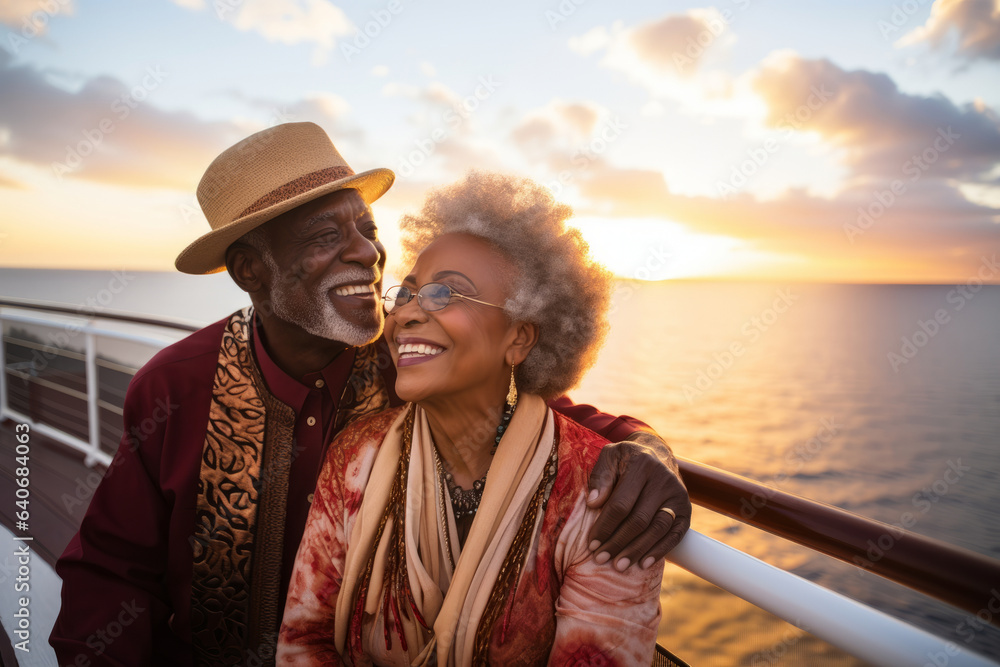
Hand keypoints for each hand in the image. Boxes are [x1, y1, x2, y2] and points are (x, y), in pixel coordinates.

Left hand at [586, 431, 690, 570]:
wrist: (656, 453)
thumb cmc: (626, 459)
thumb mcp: (610, 457)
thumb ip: (600, 477)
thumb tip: (594, 502)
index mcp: (641, 464)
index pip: (621, 504)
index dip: (605, 527)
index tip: (592, 544)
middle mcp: (663, 479)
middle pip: (639, 519)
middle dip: (618, 542)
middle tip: (601, 558)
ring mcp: (677, 494)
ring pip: (658, 529)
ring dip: (637, 550)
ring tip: (619, 565)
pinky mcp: (686, 508)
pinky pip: (676, 534)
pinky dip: (660, 550)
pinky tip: (644, 563)